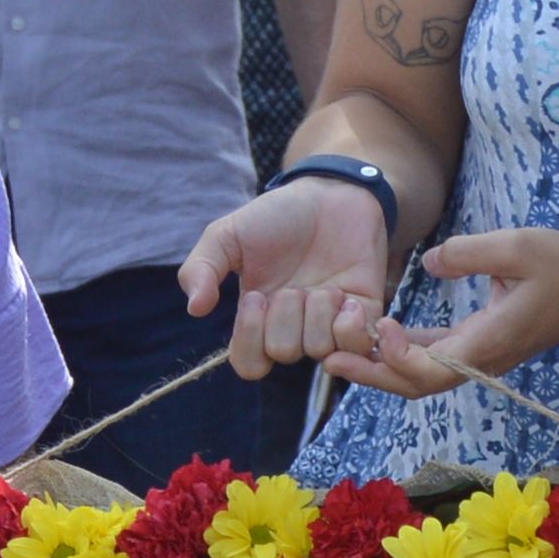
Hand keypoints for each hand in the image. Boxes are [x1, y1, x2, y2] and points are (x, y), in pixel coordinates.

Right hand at [181, 176, 394, 379]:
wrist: (331, 193)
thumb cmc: (277, 216)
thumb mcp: (227, 235)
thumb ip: (202, 268)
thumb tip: (194, 309)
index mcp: (258, 318)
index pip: (249, 364)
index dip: (250, 339)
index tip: (256, 297)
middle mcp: (293, 327)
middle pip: (284, 353)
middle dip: (286, 315)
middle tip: (293, 284)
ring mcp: (329, 324)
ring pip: (319, 348)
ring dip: (318, 312)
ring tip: (323, 283)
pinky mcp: (364, 316)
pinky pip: (357, 344)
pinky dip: (350, 325)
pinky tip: (346, 297)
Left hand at [340, 227, 558, 397]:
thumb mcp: (517, 245)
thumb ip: (467, 253)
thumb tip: (427, 262)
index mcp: (488, 342)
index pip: (430, 371)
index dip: (397, 357)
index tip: (385, 323)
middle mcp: (481, 359)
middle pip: (417, 385)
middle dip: (372, 374)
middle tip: (329, 356)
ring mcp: (482, 356)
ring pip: (424, 376)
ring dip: (384, 367)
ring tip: (344, 348)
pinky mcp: (483, 344)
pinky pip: (437, 358)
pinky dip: (407, 352)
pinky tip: (383, 334)